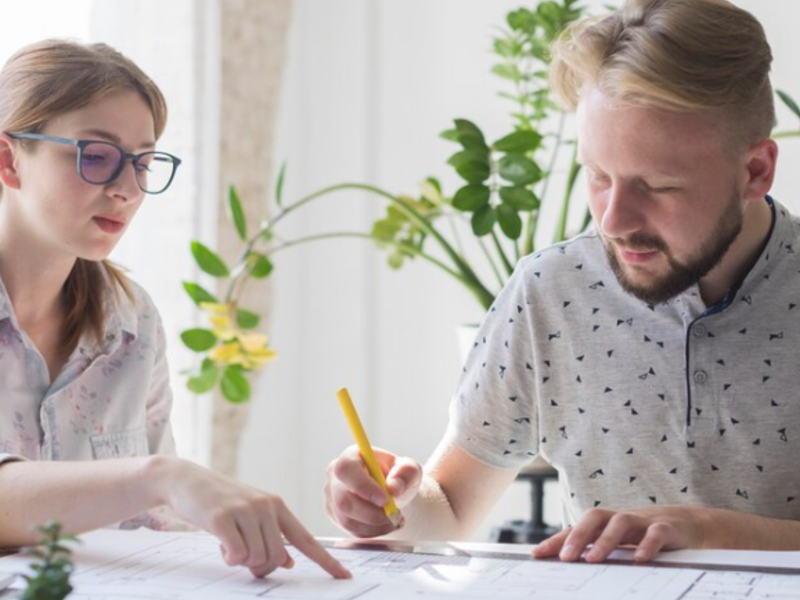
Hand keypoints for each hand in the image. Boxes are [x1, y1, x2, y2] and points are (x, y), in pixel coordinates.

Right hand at [152, 456, 350, 578]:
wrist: (186, 480)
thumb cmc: (220, 502)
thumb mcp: (250, 516)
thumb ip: (271, 536)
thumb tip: (287, 563)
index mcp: (277, 506)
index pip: (306, 539)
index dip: (326, 560)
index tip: (345, 577)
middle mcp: (267, 506)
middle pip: (277, 558)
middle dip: (259, 566)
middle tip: (241, 553)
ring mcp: (246, 510)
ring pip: (257, 559)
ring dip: (240, 560)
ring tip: (228, 542)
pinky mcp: (223, 518)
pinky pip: (237, 555)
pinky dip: (228, 557)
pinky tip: (219, 544)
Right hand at [324, 445, 421, 537]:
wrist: (392, 491)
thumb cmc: (397, 476)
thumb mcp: (409, 469)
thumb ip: (405, 473)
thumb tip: (393, 488)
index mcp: (351, 457)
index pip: (346, 469)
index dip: (363, 486)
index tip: (384, 499)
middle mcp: (335, 476)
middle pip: (343, 500)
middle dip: (371, 514)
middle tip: (394, 515)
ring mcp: (332, 497)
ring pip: (346, 519)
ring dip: (374, 526)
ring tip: (395, 520)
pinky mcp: (335, 516)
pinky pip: (350, 530)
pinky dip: (371, 532)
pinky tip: (386, 525)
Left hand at [533, 506, 707, 562]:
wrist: (689, 525)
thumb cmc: (646, 536)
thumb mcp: (621, 545)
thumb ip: (600, 554)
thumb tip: (571, 571)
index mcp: (606, 524)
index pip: (577, 528)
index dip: (557, 539)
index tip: (537, 555)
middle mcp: (621, 519)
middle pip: (595, 517)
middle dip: (577, 536)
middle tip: (565, 557)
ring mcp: (644, 521)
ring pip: (621, 522)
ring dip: (605, 540)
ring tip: (593, 559)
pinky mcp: (668, 528)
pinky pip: (656, 533)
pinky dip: (647, 544)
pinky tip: (638, 560)